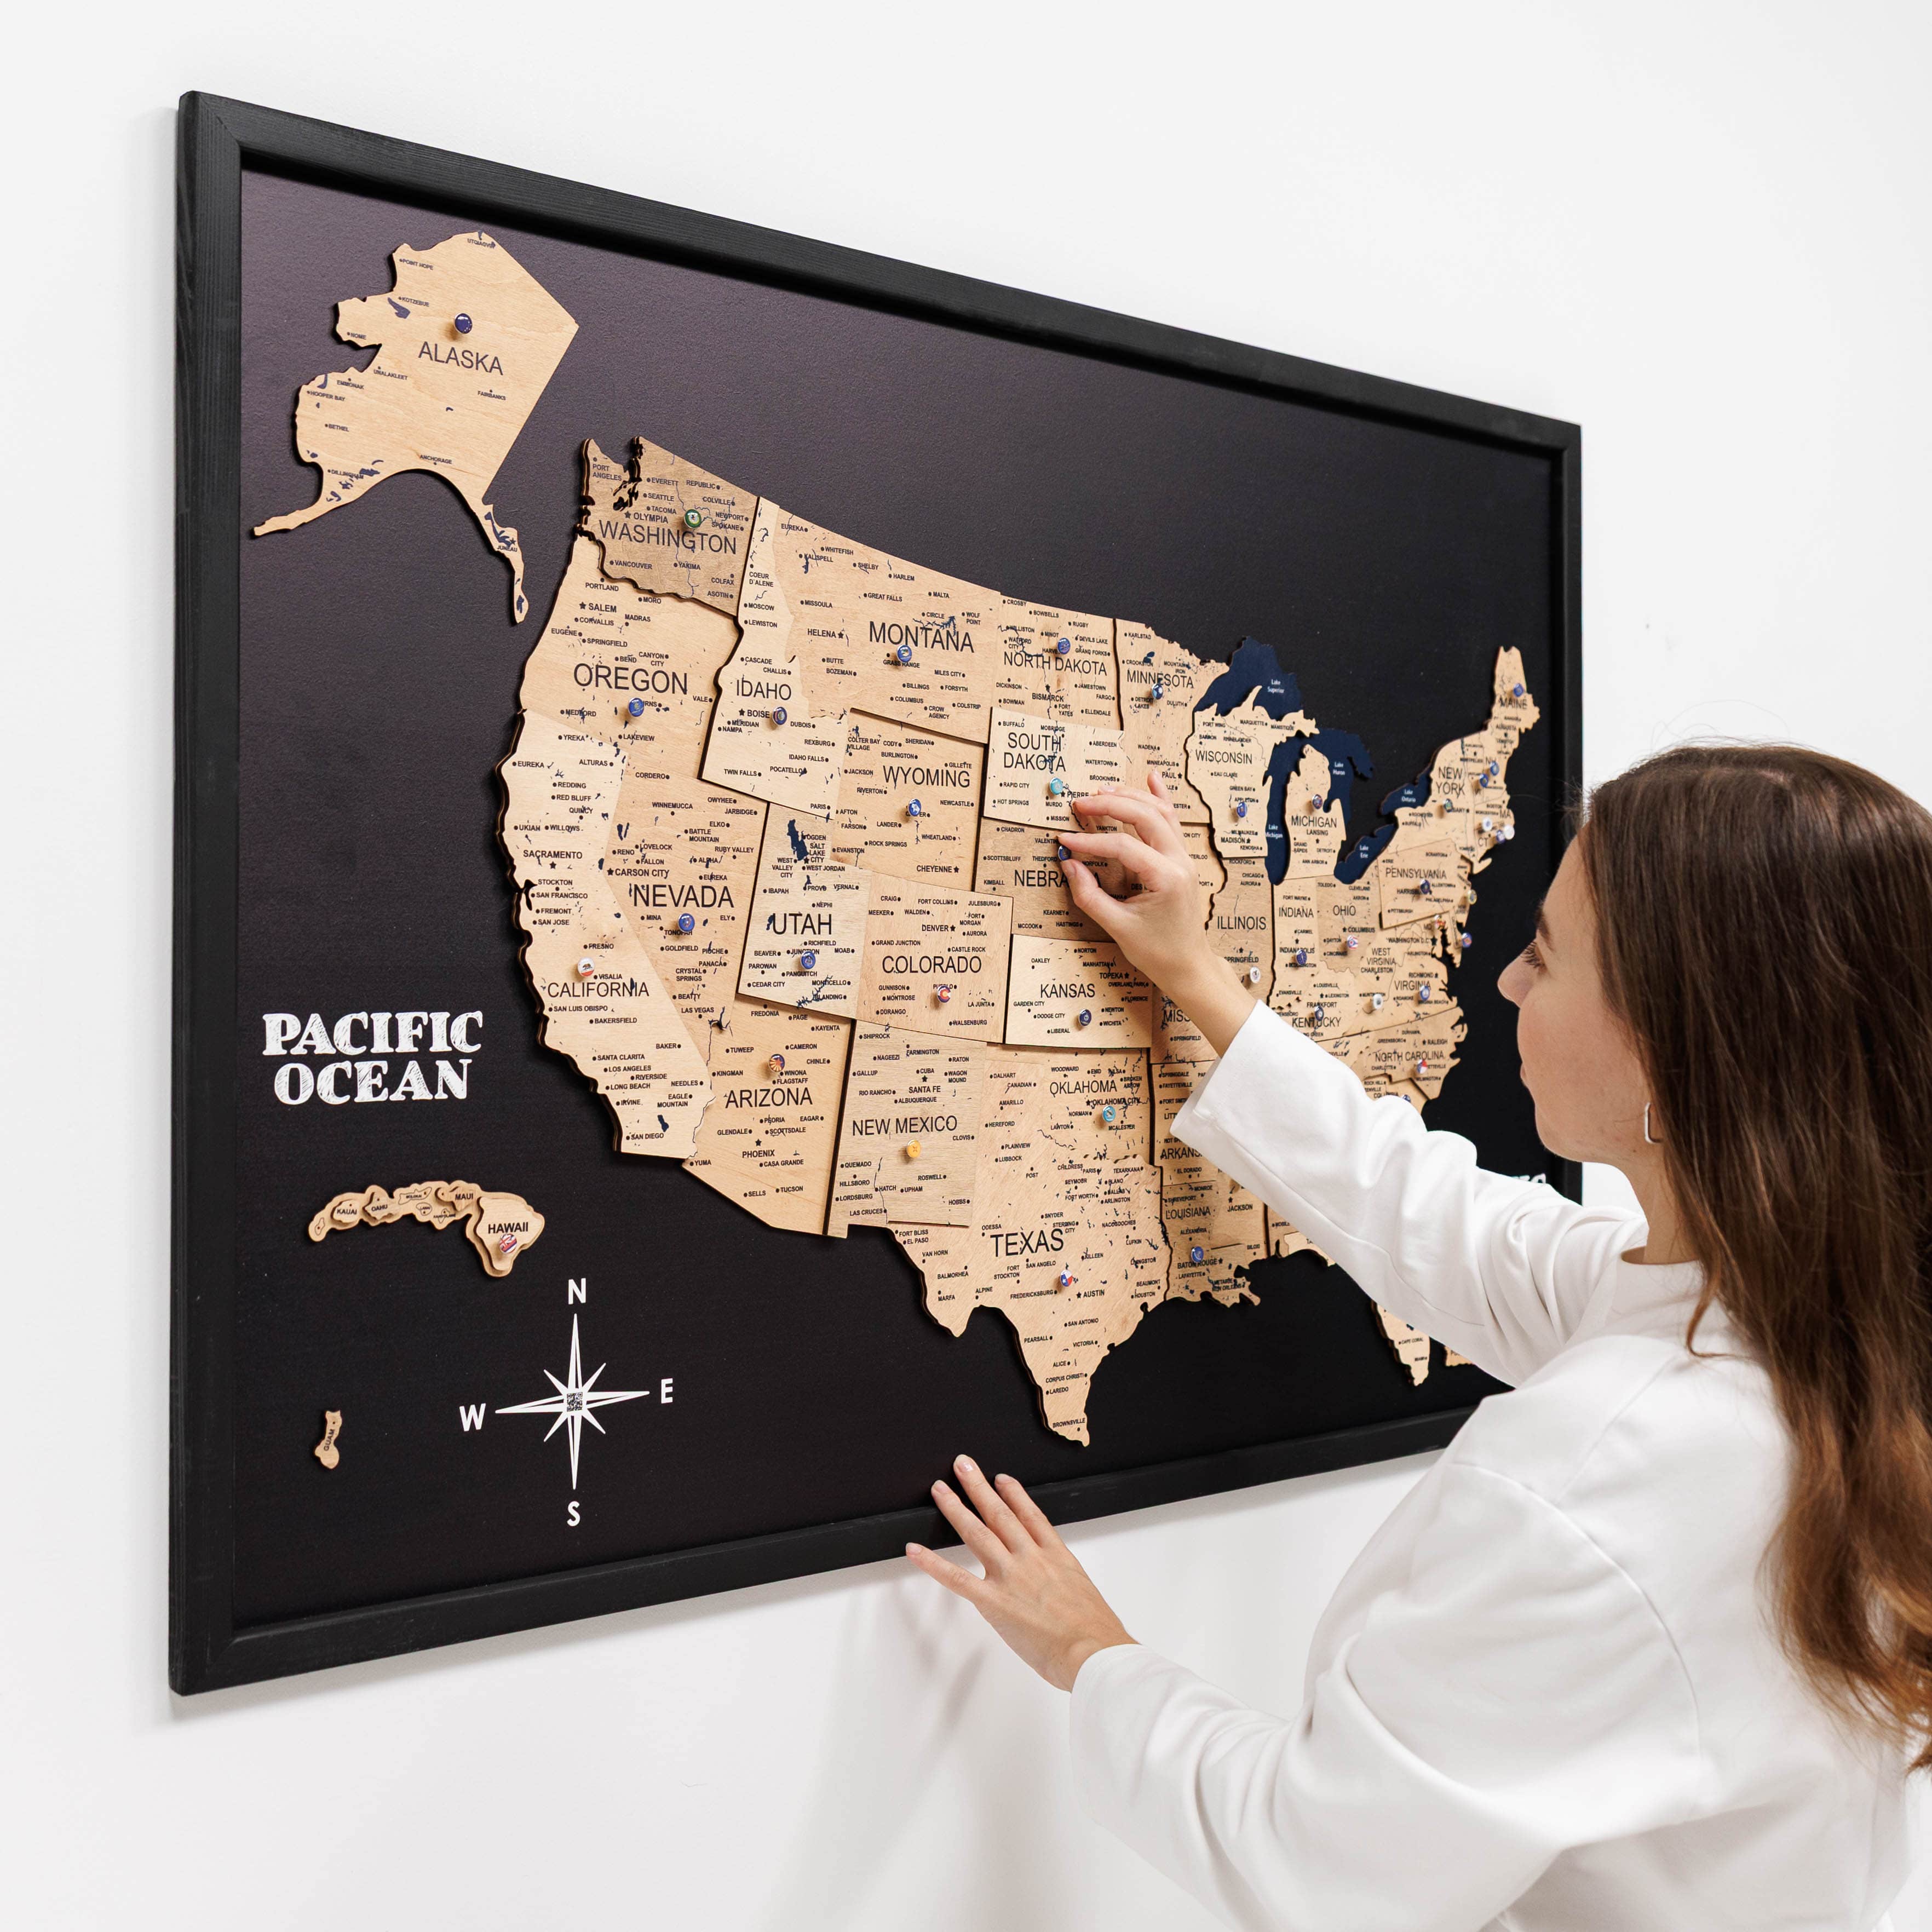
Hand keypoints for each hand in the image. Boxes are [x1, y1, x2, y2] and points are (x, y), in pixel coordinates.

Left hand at [907, 1456, 1135, 1691]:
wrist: (1092, 1650)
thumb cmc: (1095, 1633)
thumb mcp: (1085, 1595)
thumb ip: (1064, 1586)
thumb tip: (1057, 1592)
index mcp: (1057, 1556)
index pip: (1031, 1515)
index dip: (1015, 1494)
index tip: (1002, 1479)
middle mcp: (1031, 1558)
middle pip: (1000, 1514)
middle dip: (979, 1487)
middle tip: (963, 1465)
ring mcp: (1011, 1576)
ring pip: (977, 1533)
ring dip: (955, 1508)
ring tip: (940, 1489)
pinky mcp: (993, 1601)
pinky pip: (956, 1578)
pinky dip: (932, 1563)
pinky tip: (915, 1550)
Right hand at [1059, 773, 1255, 1055]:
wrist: (1189, 966)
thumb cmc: (1157, 952)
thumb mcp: (1118, 928)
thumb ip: (1090, 895)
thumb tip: (1069, 864)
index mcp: (1167, 878)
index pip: (1123, 846)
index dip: (1090, 840)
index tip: (1064, 840)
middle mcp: (1180, 862)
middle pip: (1145, 817)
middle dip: (1110, 805)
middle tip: (1080, 804)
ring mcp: (1184, 859)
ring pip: (1160, 813)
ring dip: (1131, 798)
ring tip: (1102, 791)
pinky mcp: (1181, 861)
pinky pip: (1172, 822)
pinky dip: (1160, 799)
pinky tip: (1152, 778)